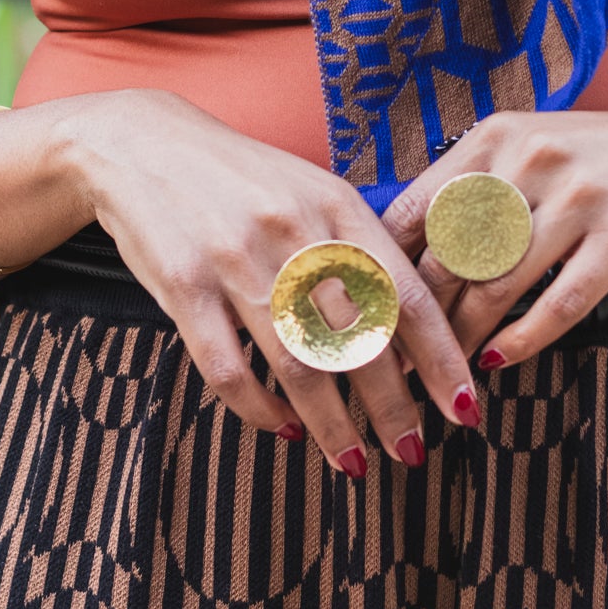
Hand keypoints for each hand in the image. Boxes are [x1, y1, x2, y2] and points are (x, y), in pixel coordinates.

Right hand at [64, 89, 478, 471]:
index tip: (465, 407)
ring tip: (354, 462)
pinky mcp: (182, 286)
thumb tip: (412, 331)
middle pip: (360, 340)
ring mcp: (236, 260)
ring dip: (332, 425)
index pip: (406, 296)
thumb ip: (360, 250)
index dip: (441, 359)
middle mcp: (295, 233)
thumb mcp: (313, 192)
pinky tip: (283, 428)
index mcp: (338, 207)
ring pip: (300, 365)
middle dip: (393, 408)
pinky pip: (229, 370)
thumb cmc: (245, 180)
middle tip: (413, 452)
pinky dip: (260, 410)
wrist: (142, 146)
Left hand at [383, 88, 607, 367]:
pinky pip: (559, 303)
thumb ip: (472, 188)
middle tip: (396, 361)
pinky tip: (500, 358)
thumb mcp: (530, 148)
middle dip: (417, 319)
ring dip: (464, 338)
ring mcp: (580, 197)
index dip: (385, 271)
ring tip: (445, 371)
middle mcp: (532, 158)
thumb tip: (399, 251)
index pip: (416, 211)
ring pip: (498, 285)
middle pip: (449, 257)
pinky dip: (523, 339)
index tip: (365, 316)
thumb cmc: (602, 156)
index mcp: (496, 137)